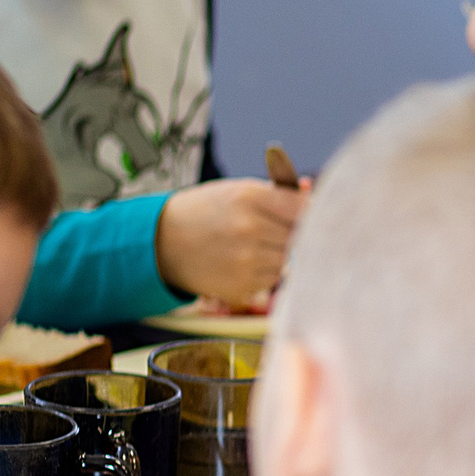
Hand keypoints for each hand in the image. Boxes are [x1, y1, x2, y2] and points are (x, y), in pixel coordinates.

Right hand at [155, 179, 304, 304]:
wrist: (162, 242)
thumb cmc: (206, 211)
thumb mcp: (236, 191)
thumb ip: (276, 192)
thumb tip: (310, 190)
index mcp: (248, 198)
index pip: (302, 207)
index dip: (311, 211)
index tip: (313, 212)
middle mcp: (249, 229)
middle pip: (300, 235)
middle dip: (296, 232)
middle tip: (281, 229)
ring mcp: (246, 260)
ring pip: (290, 259)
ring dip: (282, 253)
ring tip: (258, 244)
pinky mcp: (243, 285)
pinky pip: (274, 278)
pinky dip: (267, 270)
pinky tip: (246, 261)